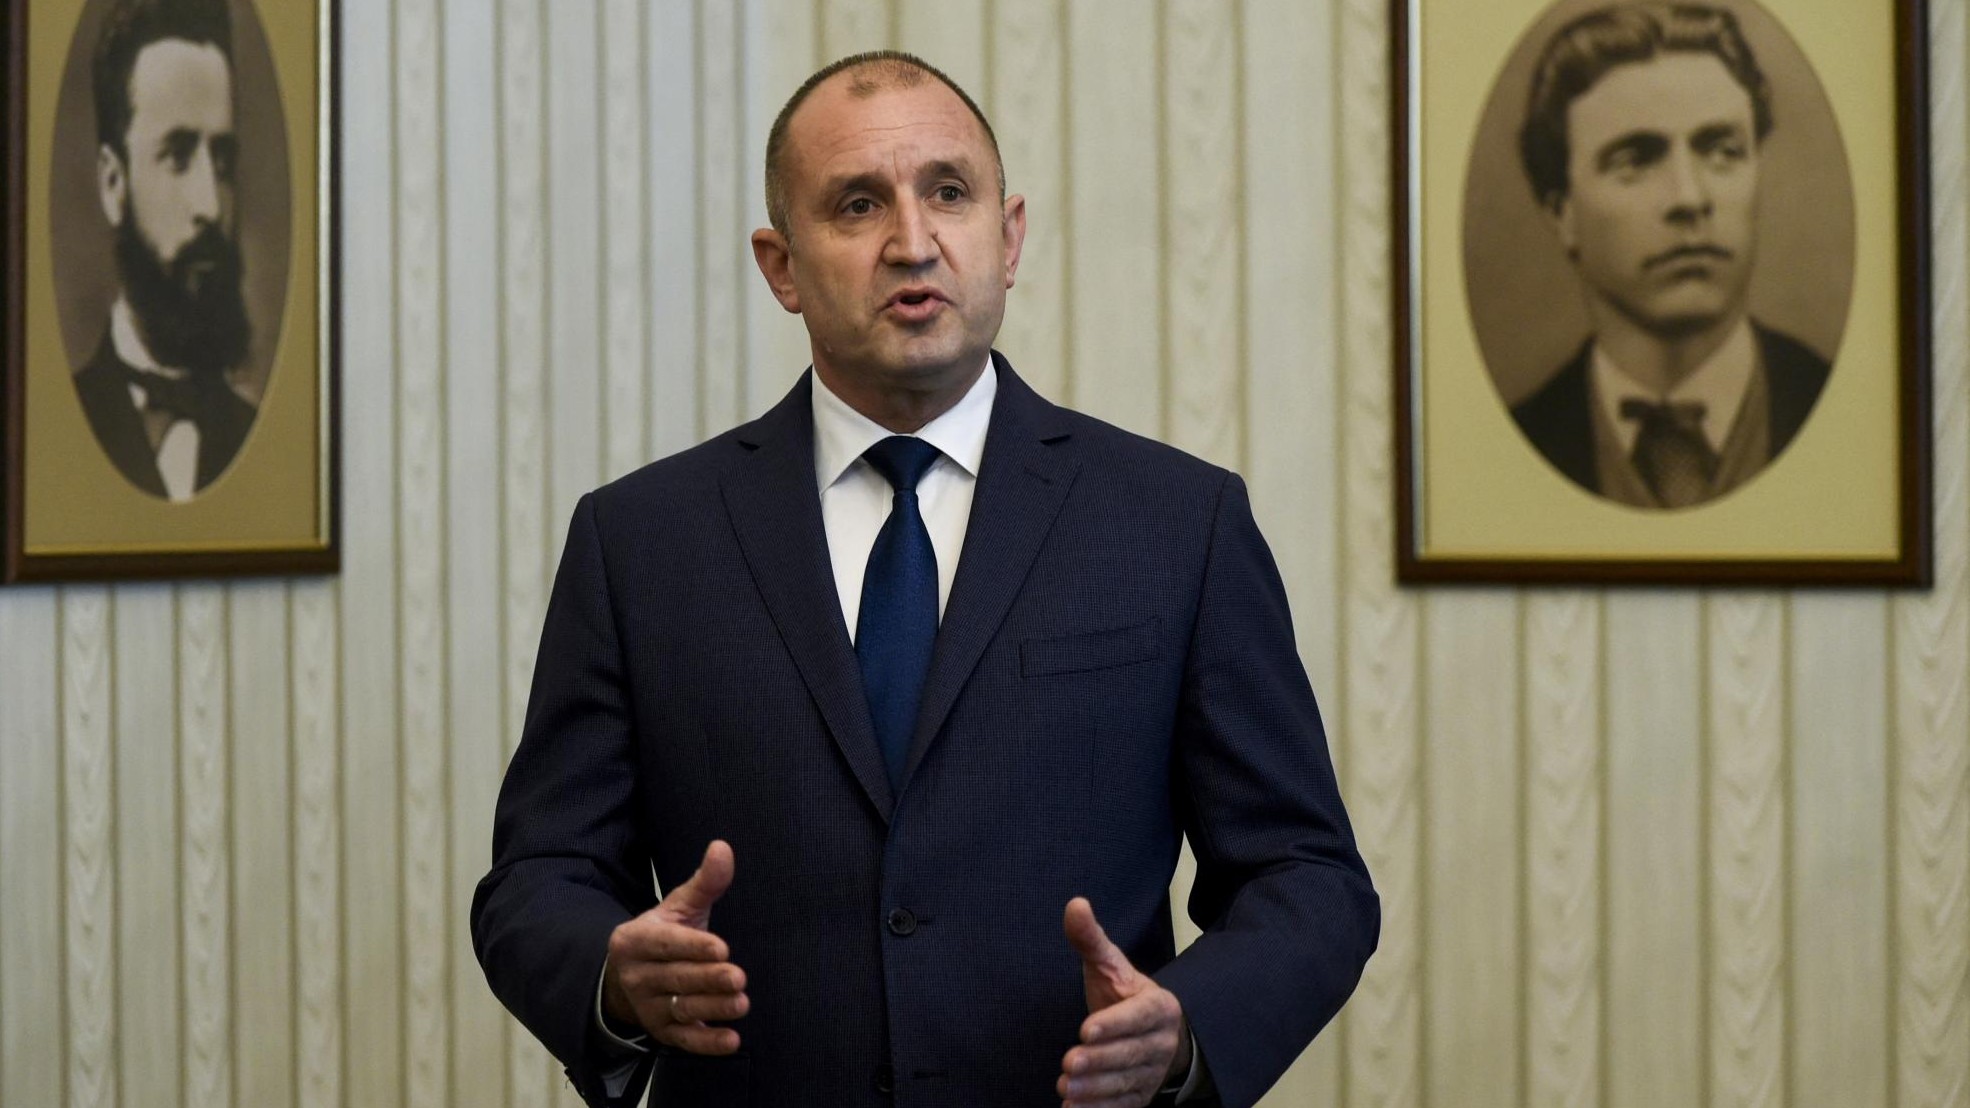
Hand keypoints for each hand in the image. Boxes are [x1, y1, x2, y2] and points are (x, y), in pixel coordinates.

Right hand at [603, 840, 748, 1053]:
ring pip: (681, 1010)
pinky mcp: (661, 1032)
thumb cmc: (665, 935)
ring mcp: (647, 1007)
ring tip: (741, 1003)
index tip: (722, 948)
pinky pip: (684, 1041)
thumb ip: (704, 882)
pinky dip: (707, 1043)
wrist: (630, 977)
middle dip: (708, 979)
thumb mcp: (679, 907)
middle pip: (676, 979)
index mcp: (635, 940)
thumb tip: (723, 847)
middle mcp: (636, 976)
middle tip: (738, 977)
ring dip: (712, 1009)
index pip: (665, 944)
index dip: (693, 947)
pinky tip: (732, 1040)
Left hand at [1057, 897, 1187, 1107]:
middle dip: (1099, 1060)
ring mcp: (1151, 1073)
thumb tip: (1075, 903)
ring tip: (1066, 1088)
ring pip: (1124, 1083)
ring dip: (1095, 1089)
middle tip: (1069, 1063)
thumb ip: (1091, 939)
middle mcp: (1160, 1043)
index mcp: (1158, 1007)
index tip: (1086, 1029)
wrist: (1155, 1035)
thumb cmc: (1124, 996)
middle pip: (1129, 1054)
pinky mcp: (1139, 1097)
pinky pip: (1121, 1106)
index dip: (1114, 1024)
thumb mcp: (1110, 966)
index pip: (1137, 1017)